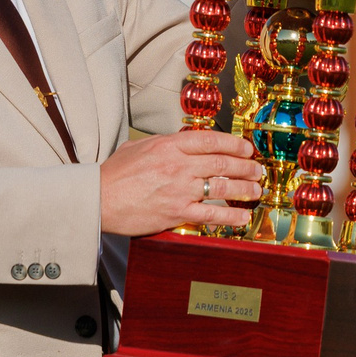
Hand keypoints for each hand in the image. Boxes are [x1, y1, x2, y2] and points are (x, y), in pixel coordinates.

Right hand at [101, 129, 263, 236]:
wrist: (98, 199)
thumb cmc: (113, 174)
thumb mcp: (138, 147)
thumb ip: (163, 144)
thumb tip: (180, 142)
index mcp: (169, 145)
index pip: (211, 140)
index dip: (234, 144)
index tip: (246, 149)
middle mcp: (178, 165)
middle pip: (222, 162)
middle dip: (245, 167)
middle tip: (257, 170)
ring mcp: (180, 189)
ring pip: (222, 187)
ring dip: (244, 189)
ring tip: (256, 190)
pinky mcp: (176, 212)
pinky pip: (211, 214)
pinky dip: (230, 215)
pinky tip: (243, 216)